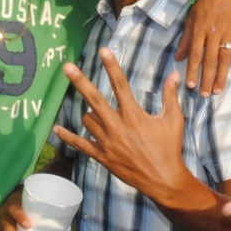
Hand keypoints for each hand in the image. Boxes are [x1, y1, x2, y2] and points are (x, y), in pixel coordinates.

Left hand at [53, 48, 188, 202]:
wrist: (163, 180)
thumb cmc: (170, 148)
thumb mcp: (174, 120)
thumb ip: (171, 96)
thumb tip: (174, 74)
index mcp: (134, 115)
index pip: (120, 85)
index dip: (111, 66)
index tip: (103, 50)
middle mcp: (117, 126)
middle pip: (94, 99)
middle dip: (79, 81)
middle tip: (67, 66)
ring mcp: (107, 142)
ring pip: (88, 119)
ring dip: (90, 113)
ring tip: (99, 115)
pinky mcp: (102, 156)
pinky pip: (80, 144)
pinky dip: (68, 137)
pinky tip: (56, 129)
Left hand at [175, 0, 230, 95]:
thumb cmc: (204, 5)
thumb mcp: (191, 19)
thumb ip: (185, 39)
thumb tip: (178, 58)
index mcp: (200, 30)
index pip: (195, 54)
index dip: (193, 70)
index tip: (191, 85)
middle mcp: (213, 33)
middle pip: (210, 60)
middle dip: (207, 78)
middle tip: (204, 94)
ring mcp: (228, 33)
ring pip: (224, 58)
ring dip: (221, 76)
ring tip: (218, 91)